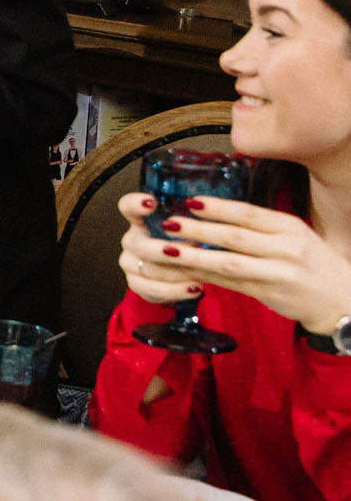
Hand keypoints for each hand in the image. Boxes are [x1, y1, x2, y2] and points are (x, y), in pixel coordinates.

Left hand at [120, 194, 350, 334]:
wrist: (341, 299)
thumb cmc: (312, 262)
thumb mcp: (294, 235)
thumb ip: (260, 226)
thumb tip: (213, 214)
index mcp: (291, 227)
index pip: (249, 214)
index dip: (217, 208)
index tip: (189, 201)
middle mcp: (286, 249)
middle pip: (235, 237)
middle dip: (198, 229)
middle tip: (168, 223)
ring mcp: (278, 274)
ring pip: (229, 263)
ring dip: (194, 256)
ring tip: (168, 249)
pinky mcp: (270, 294)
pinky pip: (231, 284)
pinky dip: (205, 276)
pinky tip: (184, 271)